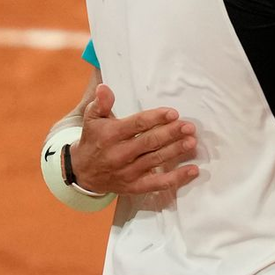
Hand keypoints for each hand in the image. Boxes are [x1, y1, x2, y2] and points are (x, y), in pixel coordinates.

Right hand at [69, 84, 198, 195]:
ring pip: (156, 160)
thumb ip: (101, 103)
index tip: (173, 113)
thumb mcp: (92, 120)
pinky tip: (192, 170)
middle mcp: (119, 154)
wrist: (82, 173)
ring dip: (175, 151)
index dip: (156, 118)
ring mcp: (128, 172)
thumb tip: (104, 87)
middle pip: (149, 142)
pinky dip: (176, 178)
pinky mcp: (134, 186)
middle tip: (189, 127)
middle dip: (171, 134)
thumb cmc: (93, 140)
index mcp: (111, 135)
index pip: (137, 125)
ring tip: (192, 142)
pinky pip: (157, 183)